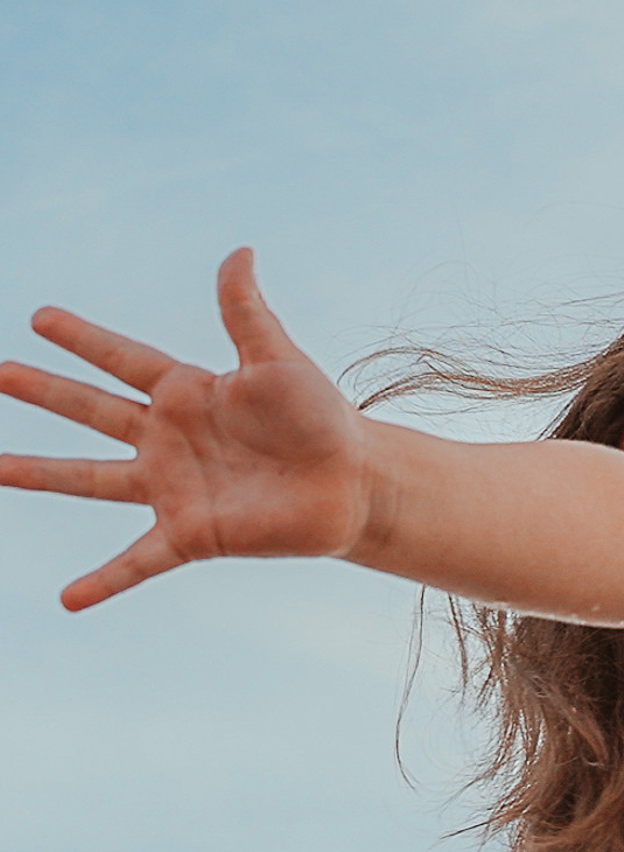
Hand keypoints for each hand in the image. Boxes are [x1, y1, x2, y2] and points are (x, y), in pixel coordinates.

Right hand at [0, 250, 369, 608]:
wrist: (356, 481)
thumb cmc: (322, 418)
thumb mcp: (279, 360)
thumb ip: (247, 311)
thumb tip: (240, 251)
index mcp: (189, 393)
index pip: (122, 360)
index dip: (82, 339)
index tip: (39, 317)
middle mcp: (169, 438)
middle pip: (92, 410)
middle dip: (45, 392)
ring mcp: (174, 487)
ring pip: (92, 480)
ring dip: (42, 474)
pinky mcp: (191, 534)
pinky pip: (138, 561)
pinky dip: (105, 581)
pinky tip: (69, 600)